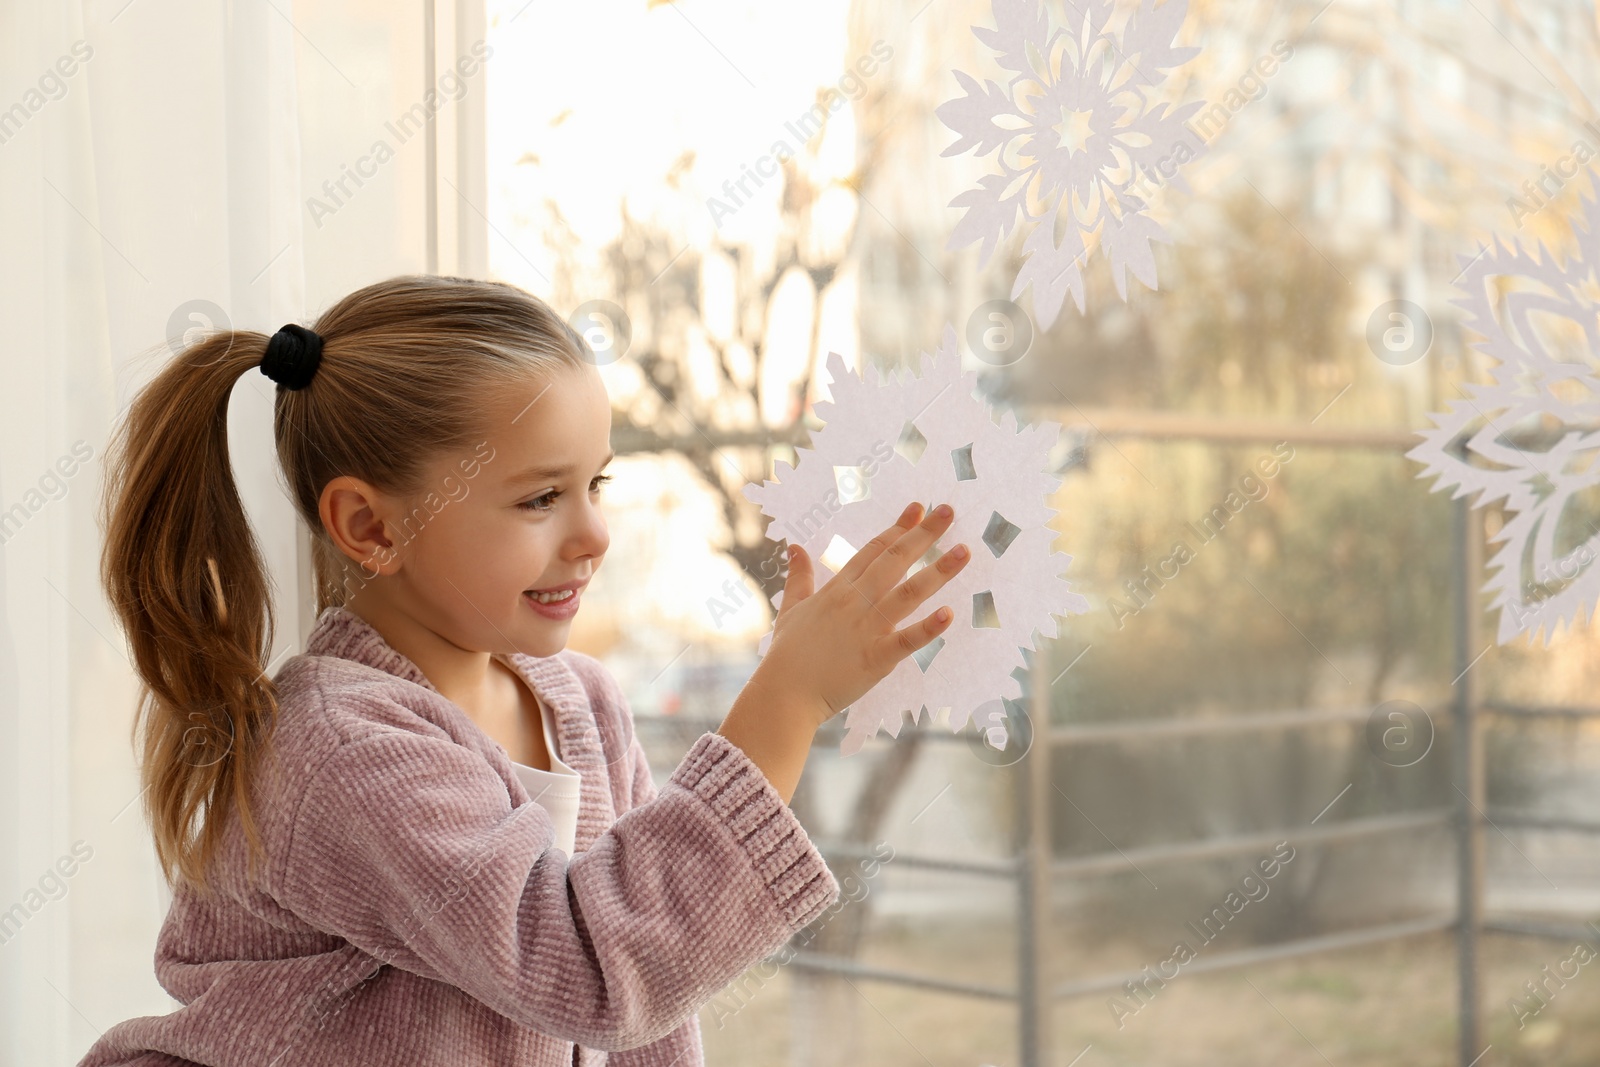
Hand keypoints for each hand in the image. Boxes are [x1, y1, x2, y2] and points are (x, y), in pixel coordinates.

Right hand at [750, 500, 970, 731]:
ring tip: (964, 551)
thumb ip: (799, 576)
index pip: (874, 549)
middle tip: (948, 511)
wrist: (783, 693)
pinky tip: (950, 614)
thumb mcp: (790, 608)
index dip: (899, 527)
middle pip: (895, 560)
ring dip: (938, 571)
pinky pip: (907, 640)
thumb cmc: (787, 654)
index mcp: (838, 589)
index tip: (919, 508)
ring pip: (908, 593)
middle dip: (923, 534)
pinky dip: (928, 628)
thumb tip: (794, 546)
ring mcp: (867, 628)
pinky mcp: (876, 658)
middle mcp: (855, 602)